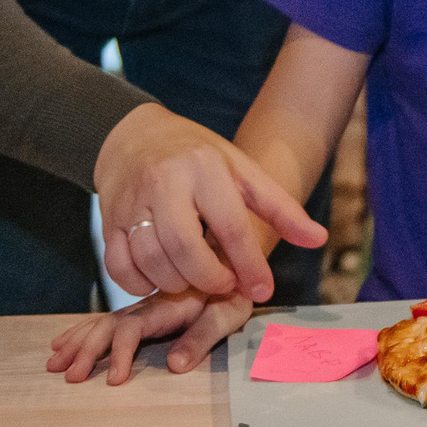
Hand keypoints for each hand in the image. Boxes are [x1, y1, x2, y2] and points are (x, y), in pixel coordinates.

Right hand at [44, 289, 252, 384]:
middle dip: (86, 350)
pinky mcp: (139, 311)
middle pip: (108, 325)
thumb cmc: (232, 292)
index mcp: (165, 305)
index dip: (120, 353)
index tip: (114, 380)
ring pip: (100, 323)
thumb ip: (202, 338)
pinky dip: (80, 331)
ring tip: (54, 363)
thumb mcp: (227, 314)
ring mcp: (140, 307)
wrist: (233, 262)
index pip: (133, 328)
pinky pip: (103, 320)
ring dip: (76, 342)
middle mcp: (147, 304)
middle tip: (71, 377)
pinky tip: (62, 343)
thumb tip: (175, 366)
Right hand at [94, 105, 326, 302]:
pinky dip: (140, 285)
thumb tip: (319, 239)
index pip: (231, 226)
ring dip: (177, 285)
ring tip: (195, 281)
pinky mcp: (107, 221)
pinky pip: (119, 267)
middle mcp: (164, 183)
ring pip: (152, 261)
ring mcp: (131, 203)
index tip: (263, 290)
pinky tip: (160, 281)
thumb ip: (280, 207)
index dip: (250, 266)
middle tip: (224, 285)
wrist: (132, 136)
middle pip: (186, 249)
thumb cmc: (198, 157)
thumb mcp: (242, 170)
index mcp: (204, 168)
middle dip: (210, 280)